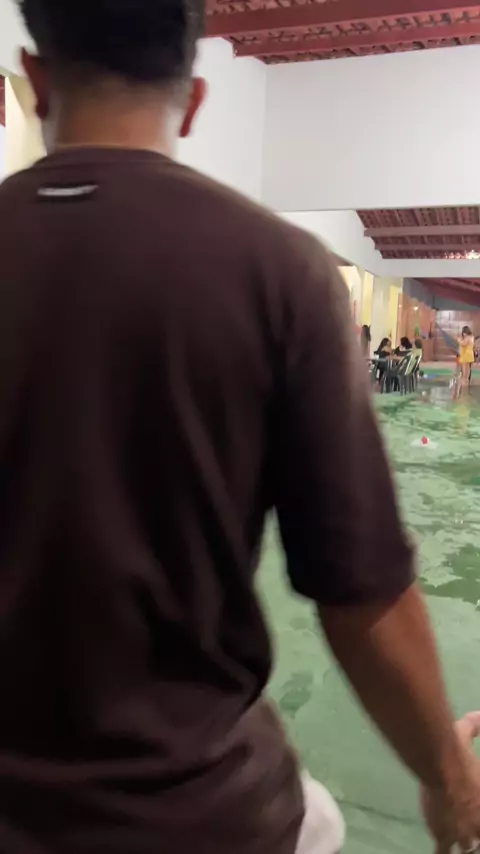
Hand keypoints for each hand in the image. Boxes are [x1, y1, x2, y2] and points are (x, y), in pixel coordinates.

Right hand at [421, 712, 479, 852]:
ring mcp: (463, 832)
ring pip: (469, 850)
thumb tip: (477, 712)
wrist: (440, 766)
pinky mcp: (444, 835)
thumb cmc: (456, 751)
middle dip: (477, 836)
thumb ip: (473, 725)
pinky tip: (442, 851)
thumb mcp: (465, 733)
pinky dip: (444, 852)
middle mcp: (479, 821)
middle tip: (473, 834)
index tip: (476, 816)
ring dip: (466, 847)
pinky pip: (444, 852)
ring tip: (464, 846)